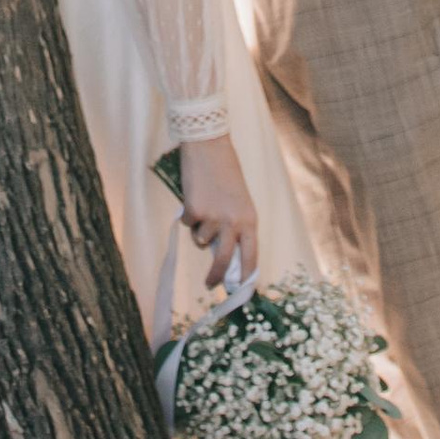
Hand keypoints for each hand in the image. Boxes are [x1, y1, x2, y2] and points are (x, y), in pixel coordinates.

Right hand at [179, 134, 256, 284]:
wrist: (209, 147)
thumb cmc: (225, 173)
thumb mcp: (238, 202)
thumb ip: (234, 227)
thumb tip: (222, 256)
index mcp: (249, 220)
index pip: (251, 256)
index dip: (246, 277)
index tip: (241, 291)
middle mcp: (234, 222)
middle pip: (225, 260)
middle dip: (216, 276)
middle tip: (210, 284)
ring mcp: (214, 218)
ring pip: (201, 240)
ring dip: (199, 228)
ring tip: (204, 204)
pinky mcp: (194, 211)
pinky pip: (188, 224)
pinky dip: (188, 214)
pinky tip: (194, 195)